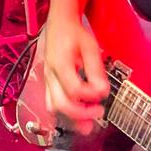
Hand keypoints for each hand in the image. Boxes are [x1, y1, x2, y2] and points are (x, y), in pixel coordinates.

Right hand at [40, 7, 108, 130]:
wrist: (59, 25)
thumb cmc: (74, 34)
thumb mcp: (90, 46)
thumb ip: (95, 69)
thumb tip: (102, 91)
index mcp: (60, 64)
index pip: (74, 89)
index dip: (90, 96)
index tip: (103, 93)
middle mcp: (50, 75)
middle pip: (60, 104)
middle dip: (81, 114)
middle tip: (99, 113)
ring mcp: (47, 81)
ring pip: (53, 108)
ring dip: (71, 119)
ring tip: (88, 125)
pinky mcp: (49, 84)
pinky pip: (52, 104)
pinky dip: (65, 114)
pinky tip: (78, 118)